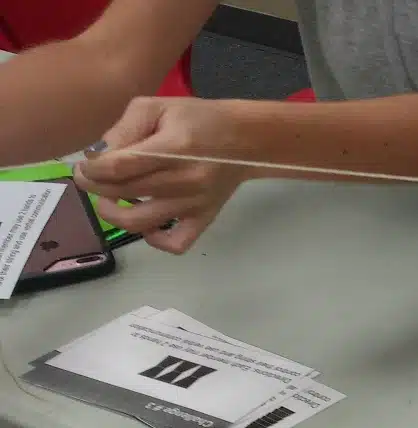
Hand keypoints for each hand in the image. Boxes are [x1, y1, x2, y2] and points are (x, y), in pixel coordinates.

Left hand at [74, 97, 251, 253]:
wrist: (245, 139)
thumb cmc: (198, 119)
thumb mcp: (157, 107)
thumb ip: (124, 128)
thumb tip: (97, 156)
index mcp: (174, 147)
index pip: (118, 166)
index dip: (91, 169)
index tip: (85, 164)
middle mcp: (185, 180)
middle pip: (123, 192)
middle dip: (94, 185)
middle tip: (89, 177)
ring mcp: (195, 203)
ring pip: (140, 222)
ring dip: (113, 214)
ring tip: (109, 200)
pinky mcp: (204, 219)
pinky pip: (176, 244)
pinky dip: (155, 240)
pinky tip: (147, 224)